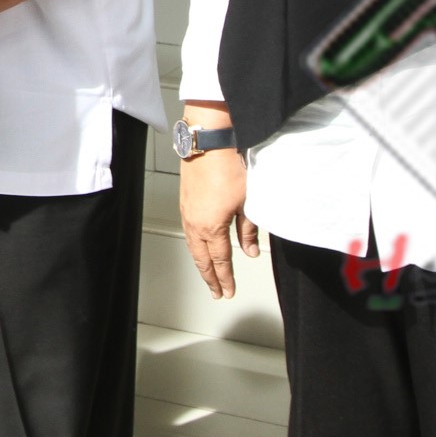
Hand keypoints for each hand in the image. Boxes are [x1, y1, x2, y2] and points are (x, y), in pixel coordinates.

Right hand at [178, 144, 259, 299]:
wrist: (209, 144)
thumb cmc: (228, 168)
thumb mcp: (247, 202)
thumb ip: (248, 230)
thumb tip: (250, 251)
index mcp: (211, 227)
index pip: (220, 261)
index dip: (225, 278)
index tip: (228, 291)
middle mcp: (195, 224)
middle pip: (202, 259)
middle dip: (210, 277)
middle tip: (217, 291)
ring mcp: (187, 213)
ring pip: (193, 247)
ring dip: (201, 263)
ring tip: (208, 274)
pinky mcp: (185, 203)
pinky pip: (189, 233)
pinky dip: (195, 246)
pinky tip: (199, 247)